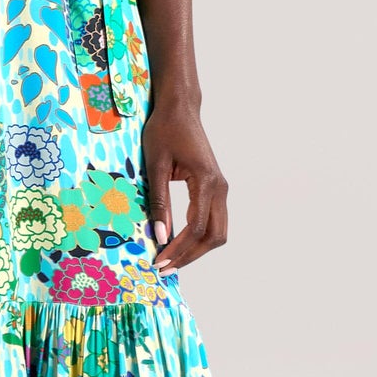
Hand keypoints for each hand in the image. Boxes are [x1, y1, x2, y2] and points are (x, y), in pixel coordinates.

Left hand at [143, 103, 228, 271]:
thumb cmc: (164, 131)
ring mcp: (221, 188)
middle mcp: (220, 187)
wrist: (180, 108)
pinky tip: (179, 243)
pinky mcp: (216, 188)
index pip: (196, 228)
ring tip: (171, 260)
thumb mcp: (155, 165)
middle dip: (190, 256)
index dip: (178, 249)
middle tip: (164, 268)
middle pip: (214, 236)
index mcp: (206, 181)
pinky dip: (200, 237)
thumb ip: (159, 202)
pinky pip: (214, 221)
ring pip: (218, 231)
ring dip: (197, 249)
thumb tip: (160, 237)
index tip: (159, 262)